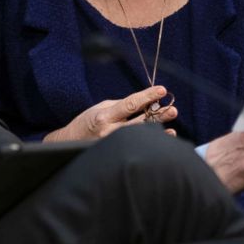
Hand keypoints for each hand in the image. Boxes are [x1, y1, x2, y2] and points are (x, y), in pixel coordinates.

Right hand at [43, 86, 177, 141]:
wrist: (70, 142)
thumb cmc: (86, 122)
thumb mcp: (101, 108)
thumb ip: (121, 106)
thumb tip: (143, 102)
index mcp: (105, 116)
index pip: (130, 104)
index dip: (147, 96)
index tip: (161, 90)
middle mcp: (109, 131)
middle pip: (139, 122)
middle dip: (158, 115)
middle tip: (173, 110)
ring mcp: (113, 144)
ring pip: (140, 136)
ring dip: (157, 130)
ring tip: (171, 127)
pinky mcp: (115, 154)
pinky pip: (136, 146)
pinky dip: (149, 141)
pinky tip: (161, 138)